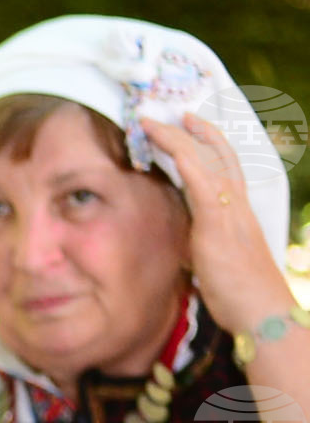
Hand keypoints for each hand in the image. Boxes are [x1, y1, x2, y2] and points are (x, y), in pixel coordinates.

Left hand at [138, 112, 294, 335]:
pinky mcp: (219, 222)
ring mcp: (230, 210)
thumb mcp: (216, 263)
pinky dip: (184, 159)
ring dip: (181, 138)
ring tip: (160, 122)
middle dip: (199, 131)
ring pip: (207, 161)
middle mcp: (237, 204)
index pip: (225, 170)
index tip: (193, 131)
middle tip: (180, 113)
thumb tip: (190, 244)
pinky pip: (201, 182)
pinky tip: (170, 145)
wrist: (261, 309)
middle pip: (220, 156)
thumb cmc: (240, 295)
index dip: (210, 147)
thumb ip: (203, 246)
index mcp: (238, 213)